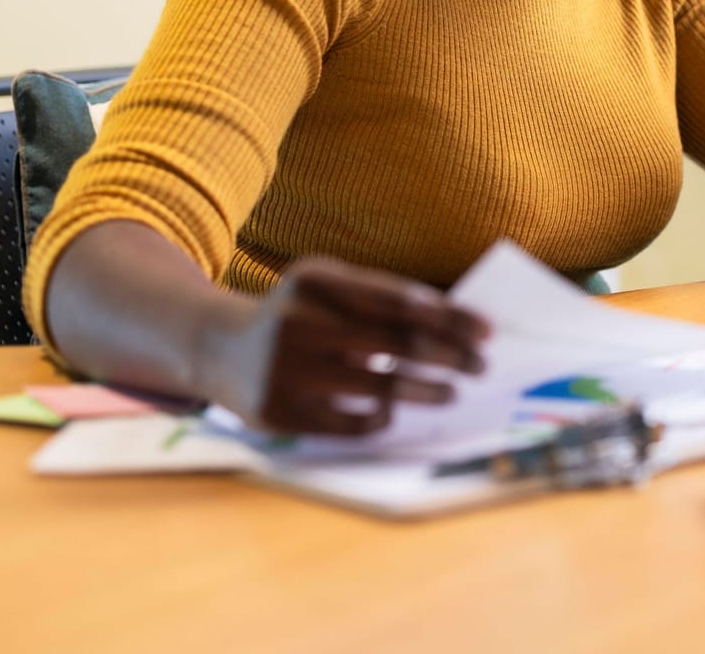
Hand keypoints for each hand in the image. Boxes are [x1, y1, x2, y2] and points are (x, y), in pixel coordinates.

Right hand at [207, 256, 490, 435]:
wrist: (217, 347)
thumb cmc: (296, 315)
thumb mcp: (327, 289)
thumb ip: (380, 299)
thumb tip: (456, 324)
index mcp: (316, 281)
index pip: (400, 301)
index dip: (450, 317)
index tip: (487, 331)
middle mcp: (297, 321)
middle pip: (396, 343)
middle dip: (450, 356)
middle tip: (481, 366)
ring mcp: (285, 370)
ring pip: (379, 387)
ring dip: (427, 390)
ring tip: (451, 391)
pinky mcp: (279, 412)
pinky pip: (351, 423)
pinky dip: (381, 417)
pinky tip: (391, 409)